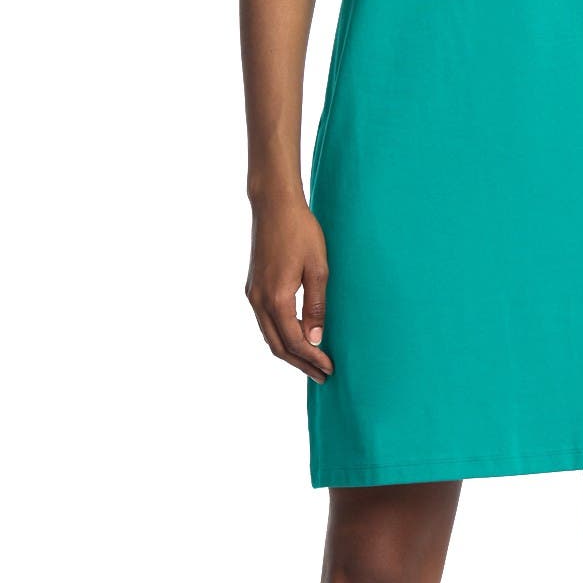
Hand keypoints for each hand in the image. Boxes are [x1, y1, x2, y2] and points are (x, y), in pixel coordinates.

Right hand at [245, 195, 332, 383]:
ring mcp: (252, 294)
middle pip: (278, 346)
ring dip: (290, 353)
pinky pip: (265, 322)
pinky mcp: (252, 287)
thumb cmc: (301, 232)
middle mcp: (258, 300)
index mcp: (276, 298)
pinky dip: (280, 336)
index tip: (329, 369)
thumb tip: (316, 339)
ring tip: (311, 363)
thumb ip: (316, 306)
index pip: (294, 341)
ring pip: (269, 336)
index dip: (312, 359)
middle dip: (300, 364)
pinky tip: (296, 338)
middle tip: (322, 376)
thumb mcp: (318, 268)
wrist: (273, 206)